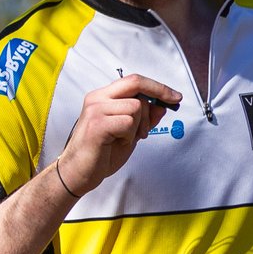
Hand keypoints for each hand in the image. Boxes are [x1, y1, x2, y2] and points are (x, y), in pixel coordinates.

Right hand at [56, 75, 182, 195]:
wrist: (78, 173)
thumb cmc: (100, 154)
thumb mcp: (129, 134)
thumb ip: (144, 119)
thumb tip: (161, 106)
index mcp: (103, 97)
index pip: (134, 80)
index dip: (158, 87)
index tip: (175, 97)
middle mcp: (98, 98)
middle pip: (137, 86)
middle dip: (154, 104)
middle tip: (148, 128)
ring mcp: (96, 110)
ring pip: (136, 107)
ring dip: (138, 127)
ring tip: (124, 139)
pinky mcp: (97, 124)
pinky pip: (128, 122)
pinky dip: (129, 136)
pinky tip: (117, 143)